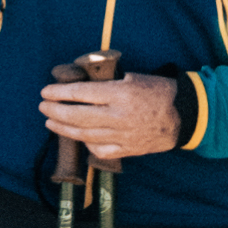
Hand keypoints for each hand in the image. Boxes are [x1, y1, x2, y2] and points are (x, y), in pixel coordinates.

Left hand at [37, 69, 188, 162]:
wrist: (185, 116)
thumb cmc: (160, 92)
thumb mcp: (134, 78)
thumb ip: (109, 83)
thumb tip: (85, 85)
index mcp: (120, 94)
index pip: (81, 94)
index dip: (59, 93)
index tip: (45, 91)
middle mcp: (118, 116)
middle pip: (77, 116)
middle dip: (55, 111)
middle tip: (43, 106)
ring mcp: (122, 136)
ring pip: (84, 135)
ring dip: (63, 129)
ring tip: (51, 122)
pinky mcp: (127, 149)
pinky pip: (100, 150)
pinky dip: (86, 144)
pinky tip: (78, 137)